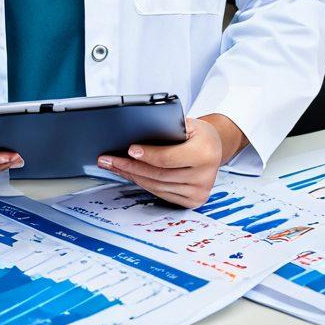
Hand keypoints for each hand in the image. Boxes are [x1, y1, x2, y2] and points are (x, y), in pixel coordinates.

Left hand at [96, 114, 244, 207]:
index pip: (168, 158)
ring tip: (114, 166)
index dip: (147, 155)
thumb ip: (167, 129)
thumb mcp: (187, 124)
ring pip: (157, 186)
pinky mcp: (193, 201)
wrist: (214, 147)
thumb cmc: (197, 133)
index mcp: (205, 153)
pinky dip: (143, 183)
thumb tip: (135, 134)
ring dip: (132, 176)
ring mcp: (199, 192)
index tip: (128, 150)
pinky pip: (161, 193)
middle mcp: (204, 176)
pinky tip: (130, 174)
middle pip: (159, 175)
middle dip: (130, 167)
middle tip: (109, 159)